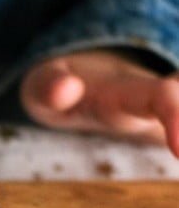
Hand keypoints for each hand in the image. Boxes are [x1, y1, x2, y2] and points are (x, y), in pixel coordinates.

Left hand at [20, 49, 178, 155]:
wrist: (74, 79)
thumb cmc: (59, 87)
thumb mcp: (43, 85)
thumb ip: (50, 88)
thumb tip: (66, 89)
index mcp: (126, 91)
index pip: (163, 97)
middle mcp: (157, 98)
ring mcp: (166, 114)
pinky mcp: (169, 127)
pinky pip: (178, 128)